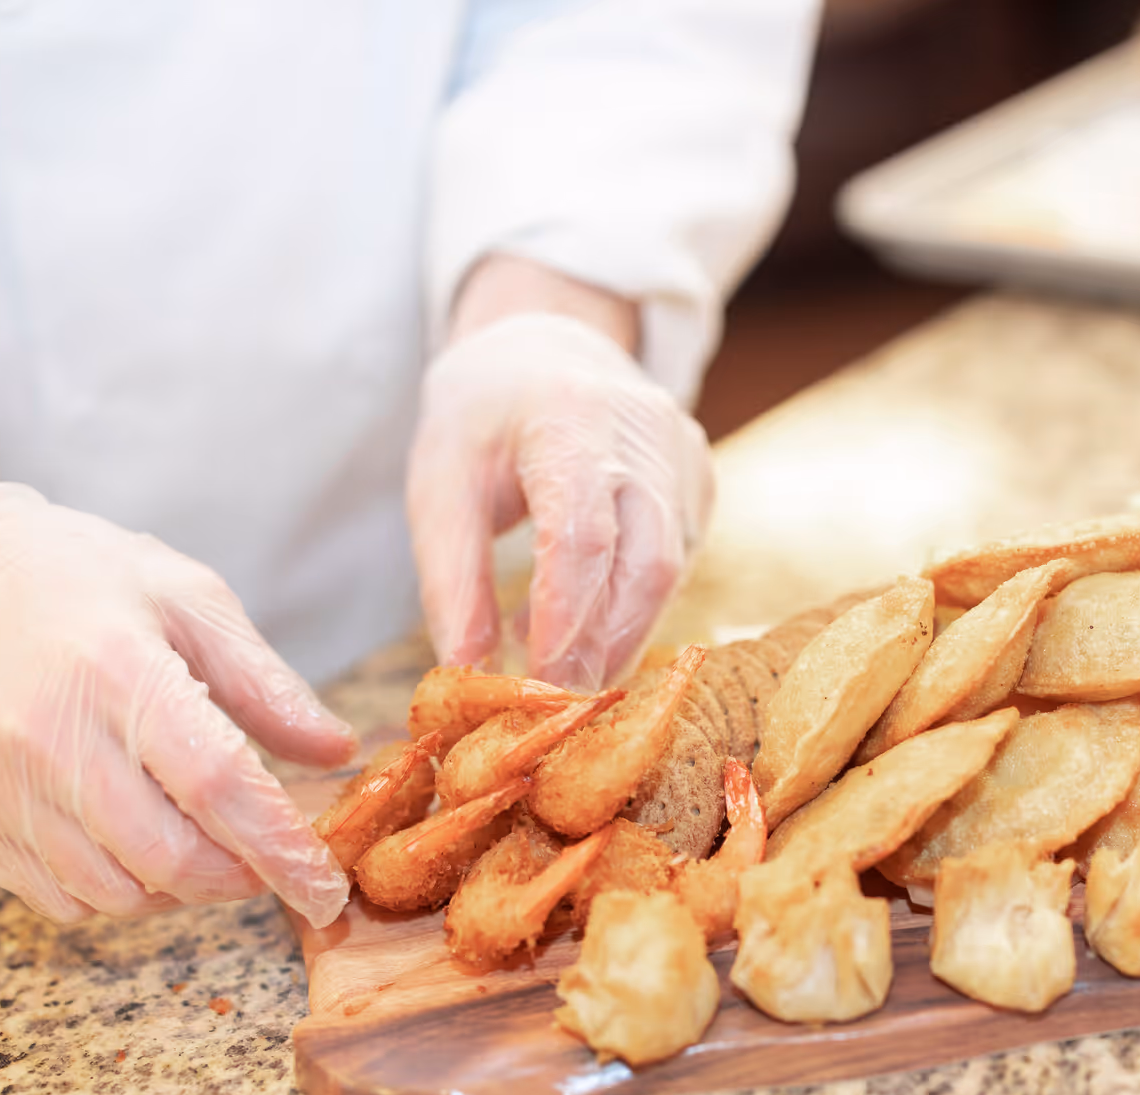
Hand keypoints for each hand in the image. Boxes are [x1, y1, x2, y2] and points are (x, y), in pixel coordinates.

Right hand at [0, 467, 357, 924]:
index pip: (218, 787)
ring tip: (206, 843)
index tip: (327, 889)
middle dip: (240, 877)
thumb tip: (335, 748)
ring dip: (183, 889)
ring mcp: (3, 794)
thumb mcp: (185, 597)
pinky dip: (119, 893)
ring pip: (118, 893)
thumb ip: (263, 680)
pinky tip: (138, 846)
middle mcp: (52, 744)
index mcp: (120, 674)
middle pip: (170, 857)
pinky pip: (62, 901)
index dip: (282, 849)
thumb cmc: (73, 579)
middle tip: (270, 856)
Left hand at [408, 312, 714, 689]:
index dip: (565, 617)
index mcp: (570, 416)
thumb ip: (451, 578)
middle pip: (646, 564)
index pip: (583, 534)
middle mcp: (645, 431)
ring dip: (621, 636)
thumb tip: (465, 672)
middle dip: (603, 646)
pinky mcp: (701, 479)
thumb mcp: (439, 481)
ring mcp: (685, 454)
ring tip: (563, 672)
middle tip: (557, 705)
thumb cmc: (483, 415)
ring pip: (671, 570)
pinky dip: (635, 607)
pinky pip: (679, 560)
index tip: (536, 681)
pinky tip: (587, 625)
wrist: (547, 345)